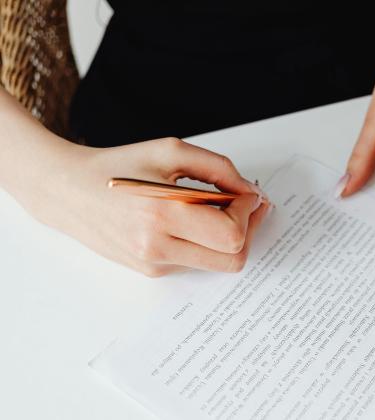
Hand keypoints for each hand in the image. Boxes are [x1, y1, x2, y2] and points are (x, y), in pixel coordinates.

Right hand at [17, 137, 268, 276]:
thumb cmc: (119, 166)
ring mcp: (153, 264)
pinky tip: (193, 221)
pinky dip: (205, 243)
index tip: (247, 193)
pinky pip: (196, 262)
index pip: (231, 234)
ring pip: (218, 264)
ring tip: (219, 210)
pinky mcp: (150, 271)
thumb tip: (250, 192)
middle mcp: (157, 247)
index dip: (249, 212)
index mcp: (162, 214)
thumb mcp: (171, 151)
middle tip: (248, 206)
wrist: (68, 190)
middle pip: (232, 258)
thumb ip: (219, 169)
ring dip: (229, 238)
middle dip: (248, 230)